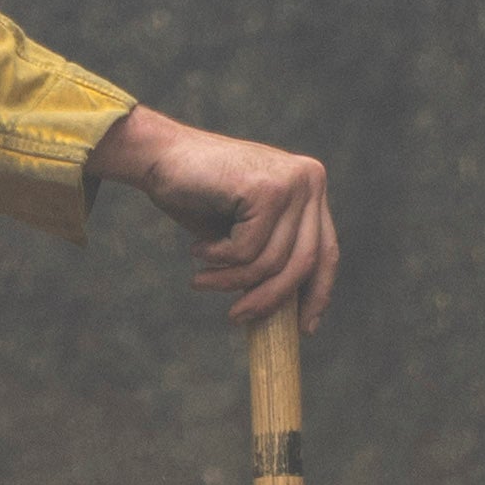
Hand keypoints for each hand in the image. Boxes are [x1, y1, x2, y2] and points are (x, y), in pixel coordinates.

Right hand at [85, 108, 337, 329]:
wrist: (158, 156)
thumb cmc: (198, 197)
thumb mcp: (245, 233)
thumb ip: (272, 258)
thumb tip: (294, 314)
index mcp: (310, 189)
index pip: (326, 251)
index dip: (318, 294)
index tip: (304, 328)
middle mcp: (310, 180)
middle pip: (303, 262)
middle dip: (268, 298)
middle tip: (236, 317)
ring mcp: (291, 181)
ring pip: (271, 261)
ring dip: (231, 281)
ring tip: (201, 279)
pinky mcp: (266, 188)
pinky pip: (247, 250)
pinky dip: (219, 259)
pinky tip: (198, 248)